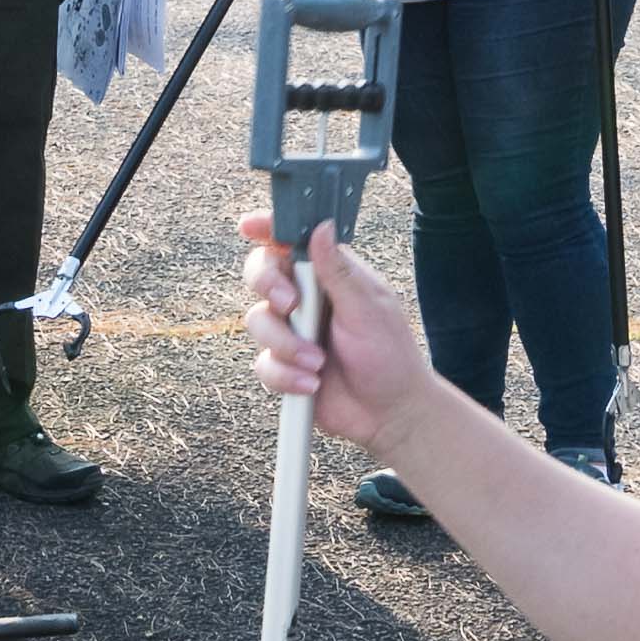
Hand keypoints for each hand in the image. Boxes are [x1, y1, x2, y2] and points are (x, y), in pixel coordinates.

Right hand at [240, 215, 436, 447]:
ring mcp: (291, 332)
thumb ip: (339, 271)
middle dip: (267, 285)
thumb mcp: (368, 309)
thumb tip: (321, 227)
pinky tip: (311, 385)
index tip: (249, 227)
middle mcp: (305, 299)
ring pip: (257, 321)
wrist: (389, 413)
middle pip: (261, 274)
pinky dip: (286, 376)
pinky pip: (263, 364)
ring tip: (318, 363)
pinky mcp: (283, 365)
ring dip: (285, 345)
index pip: (292, 243)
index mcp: (329, 275)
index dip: (267, 229)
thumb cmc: (390, 355)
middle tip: (290, 304)